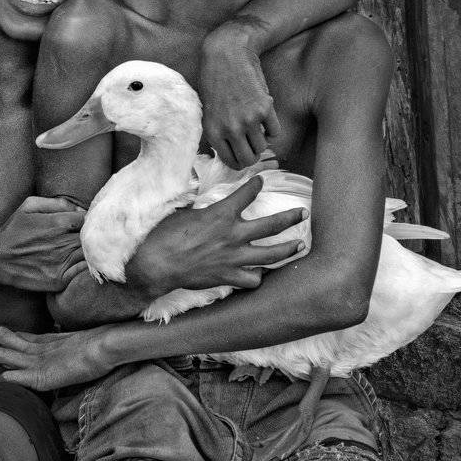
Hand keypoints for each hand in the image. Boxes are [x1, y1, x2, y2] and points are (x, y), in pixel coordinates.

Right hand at [0, 196, 84, 291]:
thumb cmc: (13, 230)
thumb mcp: (29, 206)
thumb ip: (57, 203)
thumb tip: (79, 209)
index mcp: (57, 223)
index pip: (88, 220)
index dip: (87, 220)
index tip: (81, 224)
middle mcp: (62, 244)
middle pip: (91, 238)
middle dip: (90, 236)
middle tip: (85, 237)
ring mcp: (62, 264)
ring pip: (89, 256)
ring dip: (88, 252)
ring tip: (78, 250)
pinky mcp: (59, 280)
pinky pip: (81, 273)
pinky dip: (83, 268)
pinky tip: (76, 264)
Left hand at [0, 325, 113, 390]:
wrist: (107, 346)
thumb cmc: (97, 348)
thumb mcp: (72, 350)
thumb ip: (58, 356)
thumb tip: (53, 365)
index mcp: (41, 340)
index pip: (9, 335)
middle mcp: (35, 347)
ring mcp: (37, 360)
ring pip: (0, 355)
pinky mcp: (41, 376)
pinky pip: (14, 377)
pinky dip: (1, 381)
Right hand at [130, 177, 305, 297]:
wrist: (157, 264)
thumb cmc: (164, 235)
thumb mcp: (182, 211)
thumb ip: (198, 204)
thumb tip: (196, 192)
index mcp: (221, 214)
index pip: (246, 193)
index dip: (255, 185)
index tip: (260, 181)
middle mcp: (233, 234)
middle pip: (272, 224)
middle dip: (290, 217)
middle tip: (303, 213)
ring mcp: (234, 258)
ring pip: (272, 254)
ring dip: (288, 249)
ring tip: (299, 245)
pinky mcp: (228, 277)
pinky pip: (252, 280)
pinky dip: (258, 277)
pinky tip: (261, 274)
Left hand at [199, 30, 279, 168]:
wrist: (227, 52)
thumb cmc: (213, 78)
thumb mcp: (207, 110)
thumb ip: (218, 132)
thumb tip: (230, 151)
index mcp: (213, 131)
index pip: (231, 162)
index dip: (238, 161)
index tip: (242, 154)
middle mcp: (231, 128)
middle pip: (249, 159)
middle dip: (252, 155)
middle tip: (252, 145)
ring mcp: (249, 119)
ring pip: (263, 147)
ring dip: (262, 140)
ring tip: (257, 128)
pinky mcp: (265, 108)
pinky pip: (275, 132)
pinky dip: (272, 129)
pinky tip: (265, 118)